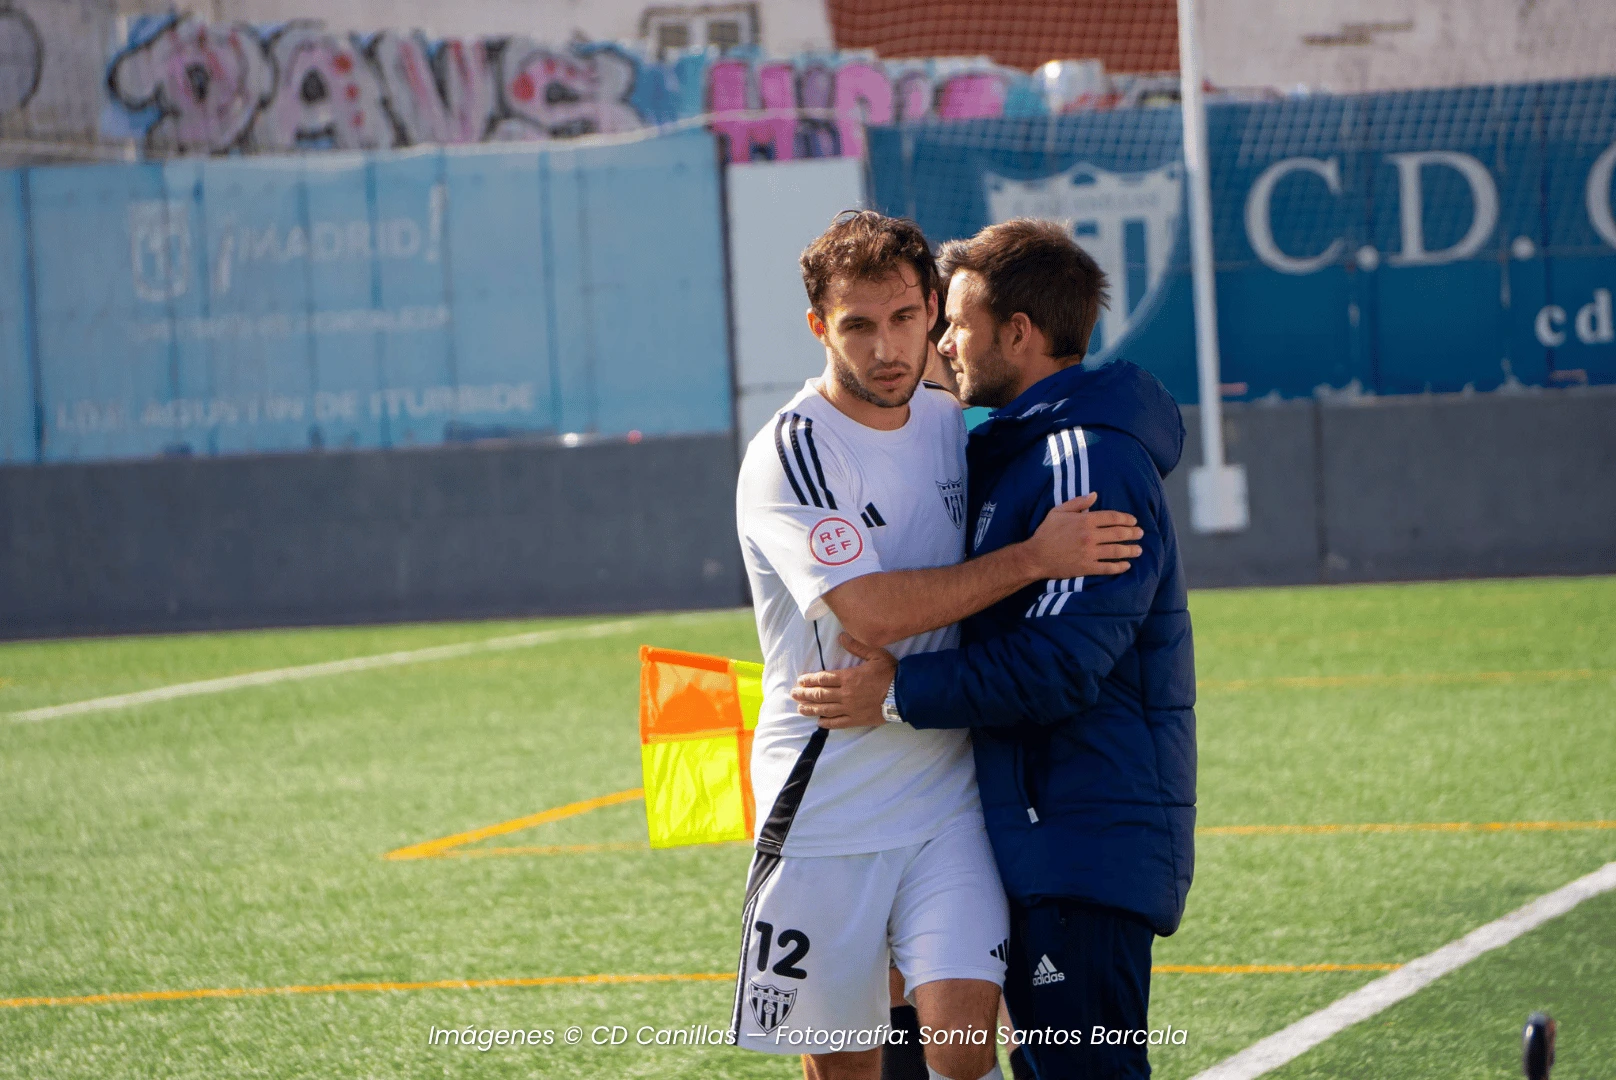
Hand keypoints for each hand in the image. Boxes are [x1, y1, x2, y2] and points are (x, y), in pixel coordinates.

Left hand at [791, 634, 896, 728]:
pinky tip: (819, 722)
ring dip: (810, 709)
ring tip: (800, 708)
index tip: (801, 680)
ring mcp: (850, 709)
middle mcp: (845, 694)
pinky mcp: (857, 720)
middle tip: (794, 694)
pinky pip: (838, 723)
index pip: (823, 678)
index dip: (810, 680)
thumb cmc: (891, 674)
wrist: (904, 695)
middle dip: (805, 694)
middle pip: (820, 694)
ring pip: (825, 709)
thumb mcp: (876, 655)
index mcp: (848, 677)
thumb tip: (841, 637)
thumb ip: (857, 646)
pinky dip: (827, 723)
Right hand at [1020, 491, 1141, 579]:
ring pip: (1117, 551)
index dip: (1126, 519)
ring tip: (1138, 550)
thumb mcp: (1058, 511)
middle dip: (1133, 533)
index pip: (1112, 518)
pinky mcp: (1087, 567)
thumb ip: (1077, 502)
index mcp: (1085, 520)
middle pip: (1119, 534)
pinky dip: (1119, 567)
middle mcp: (1090, 536)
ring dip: (1130, 550)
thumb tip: (1095, 495)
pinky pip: (1108, 567)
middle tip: (1140, 534)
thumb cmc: (1046, 532)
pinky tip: (1127, 566)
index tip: (1133, 521)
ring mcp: (1090, 552)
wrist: (1036, 556)